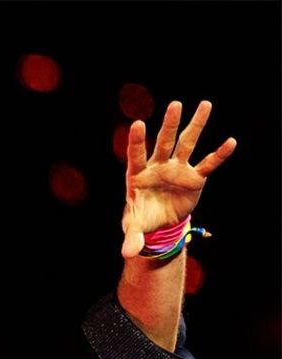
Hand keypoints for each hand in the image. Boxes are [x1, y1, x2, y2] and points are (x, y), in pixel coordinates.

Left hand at [121, 100, 236, 257]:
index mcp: (138, 175)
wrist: (159, 222)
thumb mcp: (135, 229)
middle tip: (176, 104)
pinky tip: (230, 142)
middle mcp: (158, 167)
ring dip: (195, 126)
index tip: (137, 124)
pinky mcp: (193, 178)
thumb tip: (127, 254)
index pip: (136, 154)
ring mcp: (177, 170)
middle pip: (164, 142)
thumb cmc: (141, 219)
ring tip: (205, 104)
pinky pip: (207, 165)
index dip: (137, 141)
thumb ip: (132, 239)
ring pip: (187, 145)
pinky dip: (218, 155)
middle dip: (169, 125)